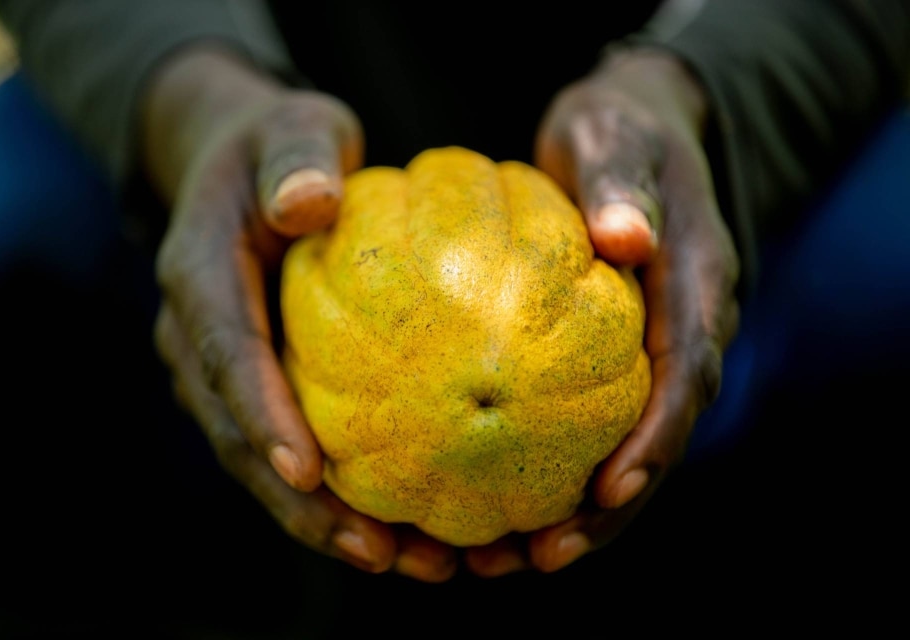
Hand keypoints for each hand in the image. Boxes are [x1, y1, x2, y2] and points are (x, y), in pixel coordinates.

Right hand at [141, 47, 457, 581]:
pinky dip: (333, 494)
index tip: (307, 472)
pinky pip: (287, 448)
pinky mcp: (251, 386)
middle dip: (301, 505)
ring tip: (402, 561)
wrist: (244, 166)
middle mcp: (195, 335)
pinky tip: (399, 527)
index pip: (224, 353)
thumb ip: (296, 154)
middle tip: (376, 551)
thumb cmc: (278, 146)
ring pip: (260, 461)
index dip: (260, 415)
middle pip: (240, 436)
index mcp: (198, 275)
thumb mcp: (291, 128)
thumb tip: (308, 203)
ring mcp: (218, 370)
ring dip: (323, 520)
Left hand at [464, 48, 740, 575]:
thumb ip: (623, 184)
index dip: (654, 440)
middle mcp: (682, 328)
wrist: (628, 129)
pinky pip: (590, 417)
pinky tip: (499, 500)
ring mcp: (650, 345)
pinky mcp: (612, 351)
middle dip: (613, 505)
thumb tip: (627, 240)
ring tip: (520, 554)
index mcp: (696, 286)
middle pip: (659, 434)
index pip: (686, 375)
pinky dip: (556, 465)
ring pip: (627, 440)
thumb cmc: (619, 130)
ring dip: (582, 506)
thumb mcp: (617, 138)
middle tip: (548, 553)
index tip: (609, 491)